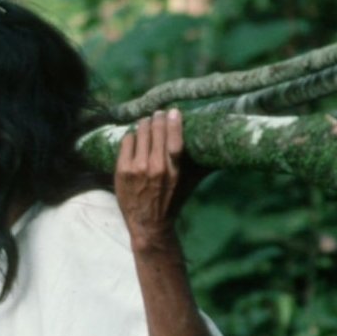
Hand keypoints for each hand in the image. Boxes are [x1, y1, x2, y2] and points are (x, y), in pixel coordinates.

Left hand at [115, 109, 201, 249]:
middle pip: (155, 131)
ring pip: (140, 132)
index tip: (173, 112)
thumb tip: (214, 148)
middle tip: (157, 114)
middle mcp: (156, 167)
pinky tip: (135, 139)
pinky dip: (131, 137)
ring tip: (146, 123)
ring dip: (143, 124)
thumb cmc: (169, 201)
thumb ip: (195, 164)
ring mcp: (137, 168)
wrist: (147, 224)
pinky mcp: (122, 170)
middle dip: (157, 118)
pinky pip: (127, 141)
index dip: (173, 123)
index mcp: (173, 171)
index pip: (175, 140)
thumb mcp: (185, 183)